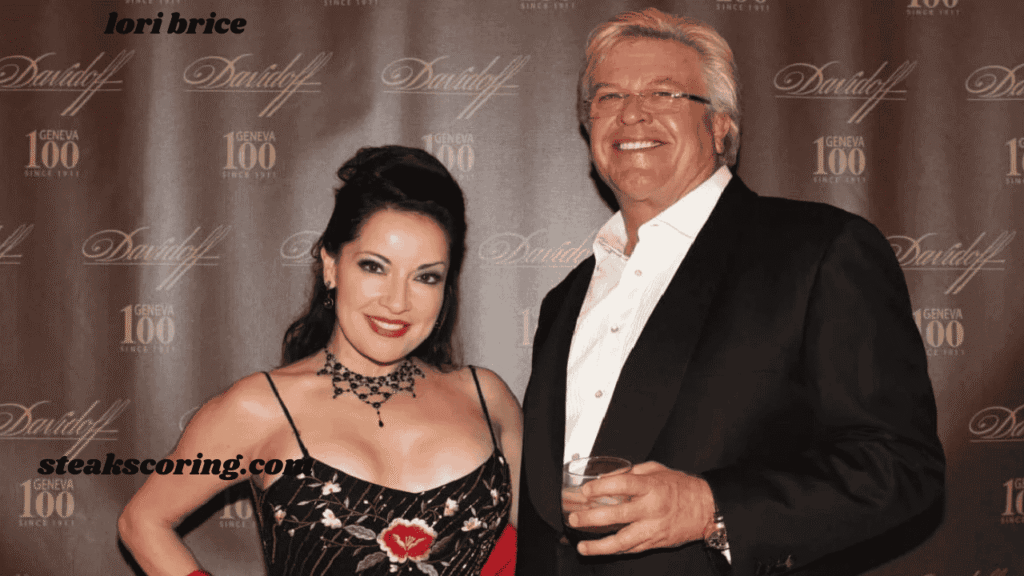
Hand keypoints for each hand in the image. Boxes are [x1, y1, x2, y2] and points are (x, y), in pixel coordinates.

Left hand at [566, 461, 714, 555]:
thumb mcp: (657, 470)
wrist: (706, 508)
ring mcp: (653, 529)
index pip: (622, 485)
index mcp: (652, 487)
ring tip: (582, 546)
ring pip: (623, 541)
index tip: (585, 491)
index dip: (601, 488)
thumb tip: (606, 478)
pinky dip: (615, 550)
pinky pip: (631, 549)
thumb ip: (631, 472)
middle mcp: (651, 509)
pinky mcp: (655, 542)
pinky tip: (601, 550)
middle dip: (592, 518)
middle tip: (574, 518)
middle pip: (617, 515)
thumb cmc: (681, 487)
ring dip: (600, 545)